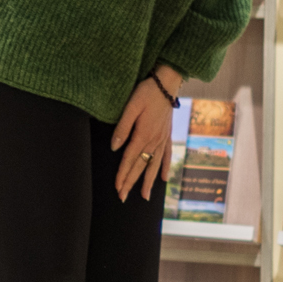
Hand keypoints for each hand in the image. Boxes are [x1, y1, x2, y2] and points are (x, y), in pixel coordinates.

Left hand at [110, 71, 180, 201]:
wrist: (167, 83)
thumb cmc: (147, 92)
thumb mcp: (131, 106)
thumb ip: (122, 127)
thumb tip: (115, 147)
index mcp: (143, 135)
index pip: (129, 159)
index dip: (122, 175)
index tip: (117, 188)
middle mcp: (154, 140)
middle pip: (140, 166)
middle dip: (131, 183)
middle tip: (123, 198)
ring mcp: (162, 139)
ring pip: (154, 165)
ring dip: (148, 181)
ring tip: (144, 197)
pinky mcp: (167, 134)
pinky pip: (166, 155)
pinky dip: (164, 168)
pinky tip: (163, 179)